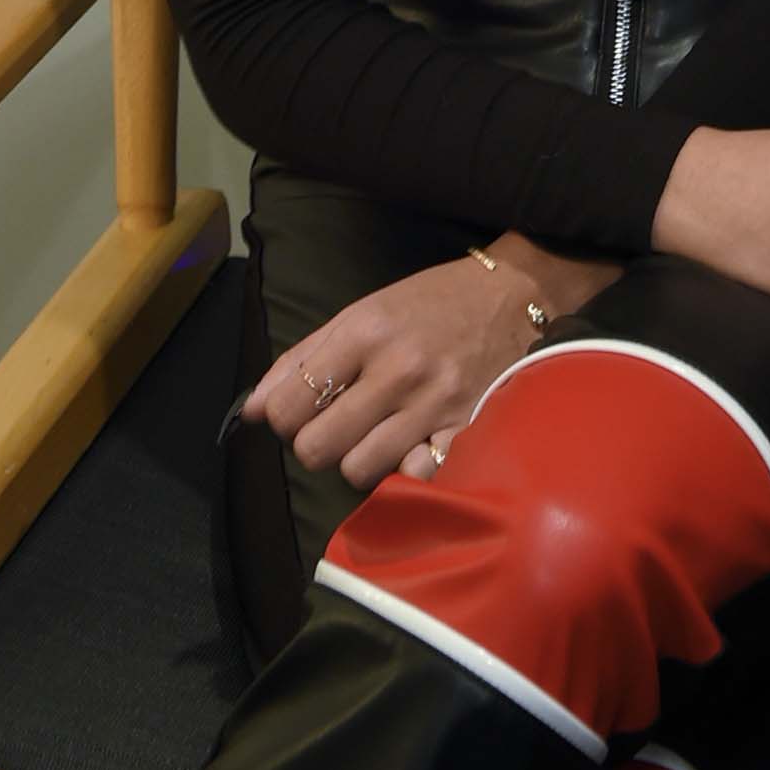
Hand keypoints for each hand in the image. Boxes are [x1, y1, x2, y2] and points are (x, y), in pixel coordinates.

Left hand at [246, 236, 621, 493]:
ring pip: (359, 470)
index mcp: (364, 332)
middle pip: (317, 447)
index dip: (283, 417)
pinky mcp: (468, 428)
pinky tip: (415, 444)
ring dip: (359, 460)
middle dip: (317, 444)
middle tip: (336, 427)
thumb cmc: (432, 302)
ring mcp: (435, 403)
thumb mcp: (365, 311)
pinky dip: (408, 469)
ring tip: (375, 436)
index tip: (299, 412)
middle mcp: (397, 369)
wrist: (518, 294)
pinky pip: (414, 476)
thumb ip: (305, 357)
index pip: (288, 404)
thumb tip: (251, 409)